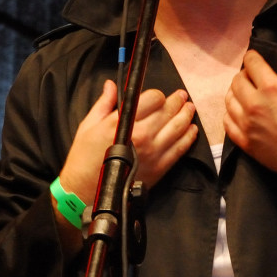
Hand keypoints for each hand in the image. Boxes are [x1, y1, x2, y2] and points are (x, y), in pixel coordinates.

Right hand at [60, 80, 197, 203]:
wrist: (86, 191)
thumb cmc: (84, 158)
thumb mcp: (89, 125)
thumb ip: (104, 103)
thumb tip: (111, 85)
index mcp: (123, 122)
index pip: (152, 99)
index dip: (157, 95)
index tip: (157, 96)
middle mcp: (141, 136)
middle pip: (168, 112)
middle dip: (177, 101)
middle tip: (182, 96)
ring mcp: (153, 152)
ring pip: (178, 128)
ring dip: (186, 115)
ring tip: (189, 108)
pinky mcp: (159, 168)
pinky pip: (180, 149)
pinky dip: (188, 137)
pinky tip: (191, 130)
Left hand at [224, 35, 276, 211]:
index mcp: (272, 88)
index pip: (251, 63)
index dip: (252, 57)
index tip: (255, 59)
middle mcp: (255, 104)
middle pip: (237, 81)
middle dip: (244, 75)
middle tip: (252, 77)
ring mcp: (248, 125)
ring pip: (229, 101)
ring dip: (234, 93)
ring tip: (244, 93)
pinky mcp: (247, 143)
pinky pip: (227, 124)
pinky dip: (230, 115)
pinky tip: (238, 113)